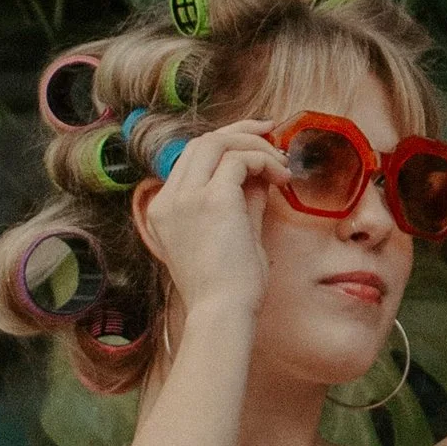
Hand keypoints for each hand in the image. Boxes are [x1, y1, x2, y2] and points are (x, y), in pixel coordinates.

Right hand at [130, 117, 285, 321]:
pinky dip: (264, 161)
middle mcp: (168, 200)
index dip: (226, 144)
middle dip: (240, 132)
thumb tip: (260, 170)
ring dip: (254, 146)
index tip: (256, 143)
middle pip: (201, 142)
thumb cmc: (230, 286)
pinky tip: (282, 179)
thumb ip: (241, 199)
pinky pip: (240, 160)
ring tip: (281, 164)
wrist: (223, 313)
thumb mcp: (232, 233)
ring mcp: (185, 198)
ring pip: (217, 143)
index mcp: (164, 210)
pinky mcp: (211, 199)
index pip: (192, 159)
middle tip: (272, 134)